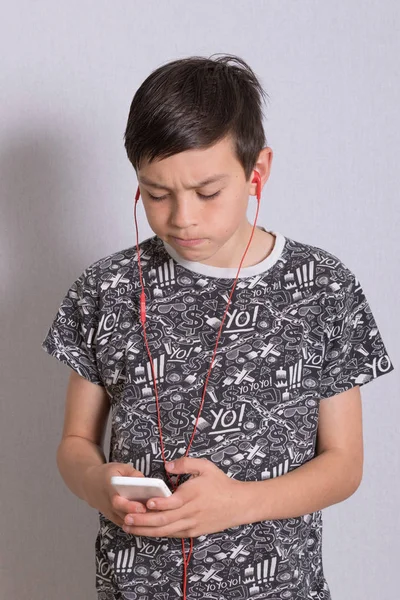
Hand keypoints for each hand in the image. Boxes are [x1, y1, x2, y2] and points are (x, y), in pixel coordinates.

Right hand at [83, 462, 148, 527]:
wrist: (89, 484)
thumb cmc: (107, 474)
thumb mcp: (119, 467)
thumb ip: (133, 473)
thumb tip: (146, 481)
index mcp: (109, 488)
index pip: (117, 501)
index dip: (130, 505)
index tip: (142, 507)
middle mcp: (108, 503)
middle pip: (122, 514)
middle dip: (137, 515)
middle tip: (151, 514)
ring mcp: (109, 512)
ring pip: (124, 521)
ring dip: (138, 521)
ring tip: (152, 517)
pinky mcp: (112, 517)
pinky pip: (124, 523)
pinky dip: (134, 524)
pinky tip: (146, 521)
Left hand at [122, 457, 245, 537]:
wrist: (238, 504)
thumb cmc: (220, 484)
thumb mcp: (205, 467)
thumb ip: (185, 463)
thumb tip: (167, 465)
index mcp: (192, 496)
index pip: (172, 503)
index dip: (159, 504)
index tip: (146, 503)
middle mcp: (190, 513)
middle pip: (163, 520)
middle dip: (143, 520)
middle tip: (126, 517)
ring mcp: (191, 525)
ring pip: (165, 531)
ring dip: (145, 530)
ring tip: (128, 526)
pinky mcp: (192, 532)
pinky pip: (171, 534)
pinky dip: (157, 533)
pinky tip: (144, 530)